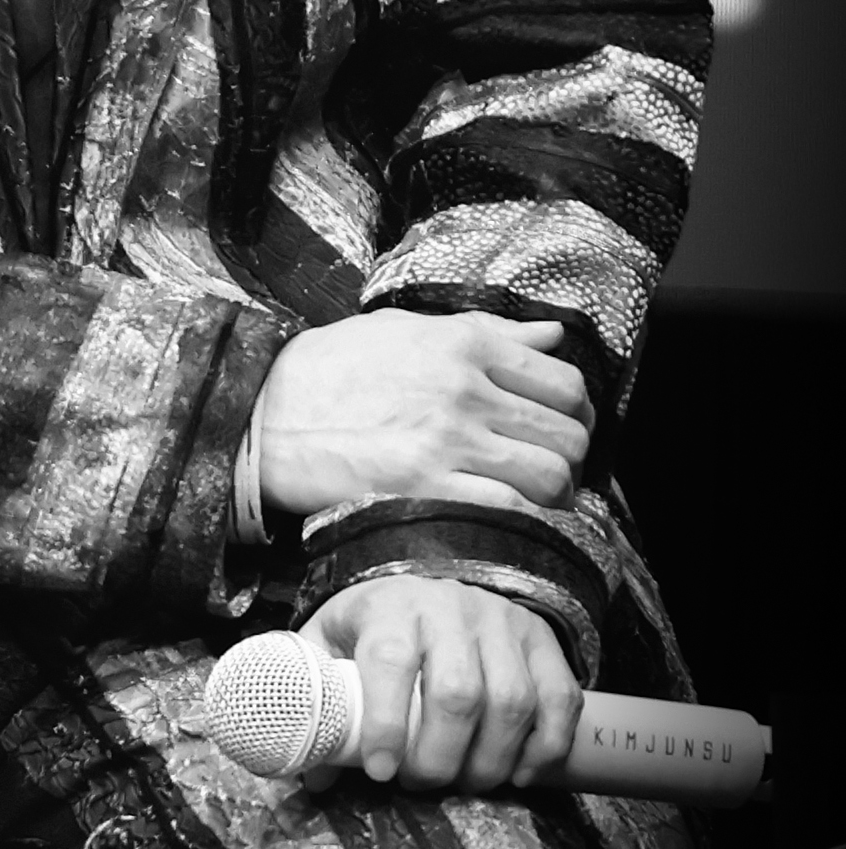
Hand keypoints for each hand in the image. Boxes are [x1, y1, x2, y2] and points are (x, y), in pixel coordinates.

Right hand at [249, 309, 591, 519]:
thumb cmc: (337, 366)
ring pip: (550, 475)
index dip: (577, 413)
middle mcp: (467, 388)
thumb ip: (488, 331)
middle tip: (551, 468)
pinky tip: (505, 518)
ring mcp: (449, 439)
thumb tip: (552, 335)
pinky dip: (522, 519)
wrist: (271, 409)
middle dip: (571, 456)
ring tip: (532, 498)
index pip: (565, 382)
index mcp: (467, 344)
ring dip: (553, 494)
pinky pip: (509, 509)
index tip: (564, 428)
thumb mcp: (412, 329)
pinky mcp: (426, 486)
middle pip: (567, 432)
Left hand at [302, 575, 581, 791]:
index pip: (391, 661)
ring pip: (511, 701)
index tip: (381, 771)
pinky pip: (560, 700)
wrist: (426, 590)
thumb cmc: (375, 628)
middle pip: (457, 693)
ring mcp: (501, 622)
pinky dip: (546, 747)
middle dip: (441, 757)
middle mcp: (450, 608)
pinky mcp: (541, 641)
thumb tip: (314, 775)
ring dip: (491, 761)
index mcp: (391, 608)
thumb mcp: (333, 646)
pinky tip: (520, 772)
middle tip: (423, 783)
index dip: (386, 723)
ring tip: (466, 782)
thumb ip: (320, 701)